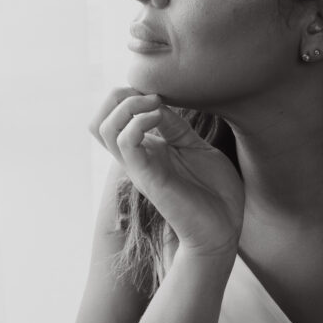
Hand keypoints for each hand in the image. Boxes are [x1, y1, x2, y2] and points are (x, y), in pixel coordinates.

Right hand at [90, 88, 243, 257]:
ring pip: (104, 129)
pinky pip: (125, 144)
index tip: (161, 92)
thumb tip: (158, 102)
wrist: (223, 230)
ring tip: (155, 105)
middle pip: (99, 122)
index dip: (129, 94)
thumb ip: (176, 127)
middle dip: (118, 97)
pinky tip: (160, 118)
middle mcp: (137, 158)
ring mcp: (139, 168)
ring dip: (126, 106)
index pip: (114, 118)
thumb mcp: (196, 147)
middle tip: (150, 95)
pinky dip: (138, 123)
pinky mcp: (149, 178)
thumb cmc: (215, 193)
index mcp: (148, 150)